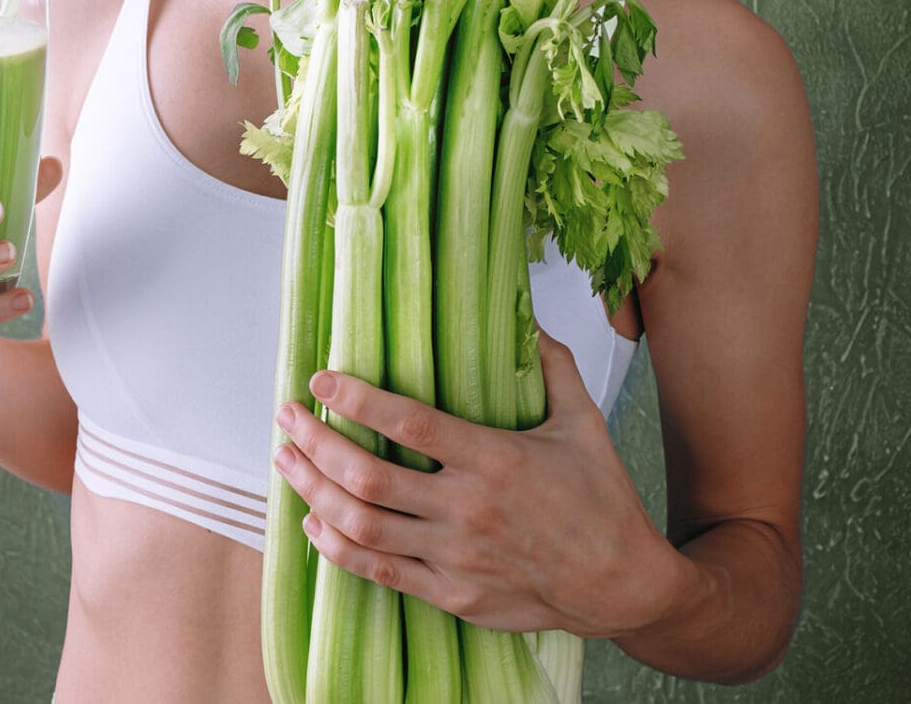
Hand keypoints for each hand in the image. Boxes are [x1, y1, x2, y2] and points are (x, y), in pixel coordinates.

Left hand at [270, 331, 693, 638]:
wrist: (623, 585)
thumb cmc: (603, 501)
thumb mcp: (585, 424)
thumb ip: (552, 368)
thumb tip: (528, 318)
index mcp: (496, 460)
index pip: (411, 424)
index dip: (357, 400)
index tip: (320, 380)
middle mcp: (468, 509)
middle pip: (368, 476)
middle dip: (315, 442)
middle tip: (286, 416)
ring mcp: (455, 556)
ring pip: (361, 524)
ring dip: (312, 490)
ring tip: (286, 460)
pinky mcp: (450, 593)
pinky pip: (377, 571)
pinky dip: (337, 546)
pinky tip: (314, 521)